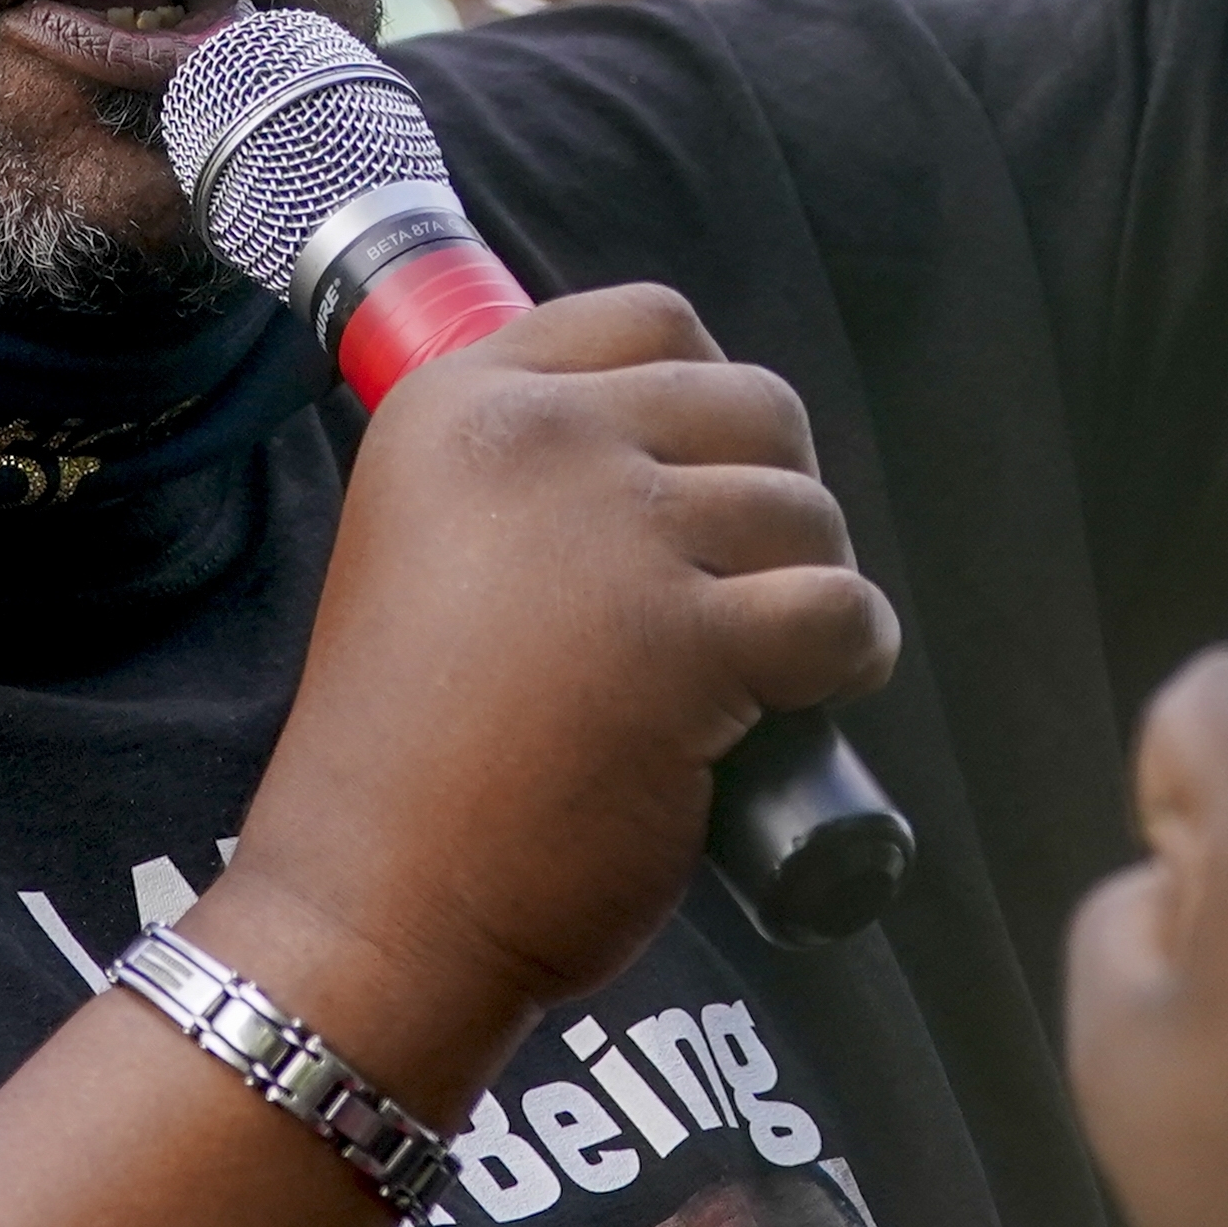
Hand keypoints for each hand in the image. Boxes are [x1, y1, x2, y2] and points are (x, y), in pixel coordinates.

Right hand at [191, 287, 892, 1089]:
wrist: (374, 907)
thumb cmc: (410, 752)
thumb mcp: (429, 539)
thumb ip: (525, 473)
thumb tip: (683, 442)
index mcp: (457, 403)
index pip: (651, 319)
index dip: (707, 398)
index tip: (701, 484)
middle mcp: (533, 440)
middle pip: (750, 402)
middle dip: (775, 491)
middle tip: (742, 587)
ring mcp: (610, 536)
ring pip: (805, 509)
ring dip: (814, 580)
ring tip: (765, 658)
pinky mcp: (684, 643)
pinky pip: (840, 610)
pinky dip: (853, 653)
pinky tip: (812, 695)